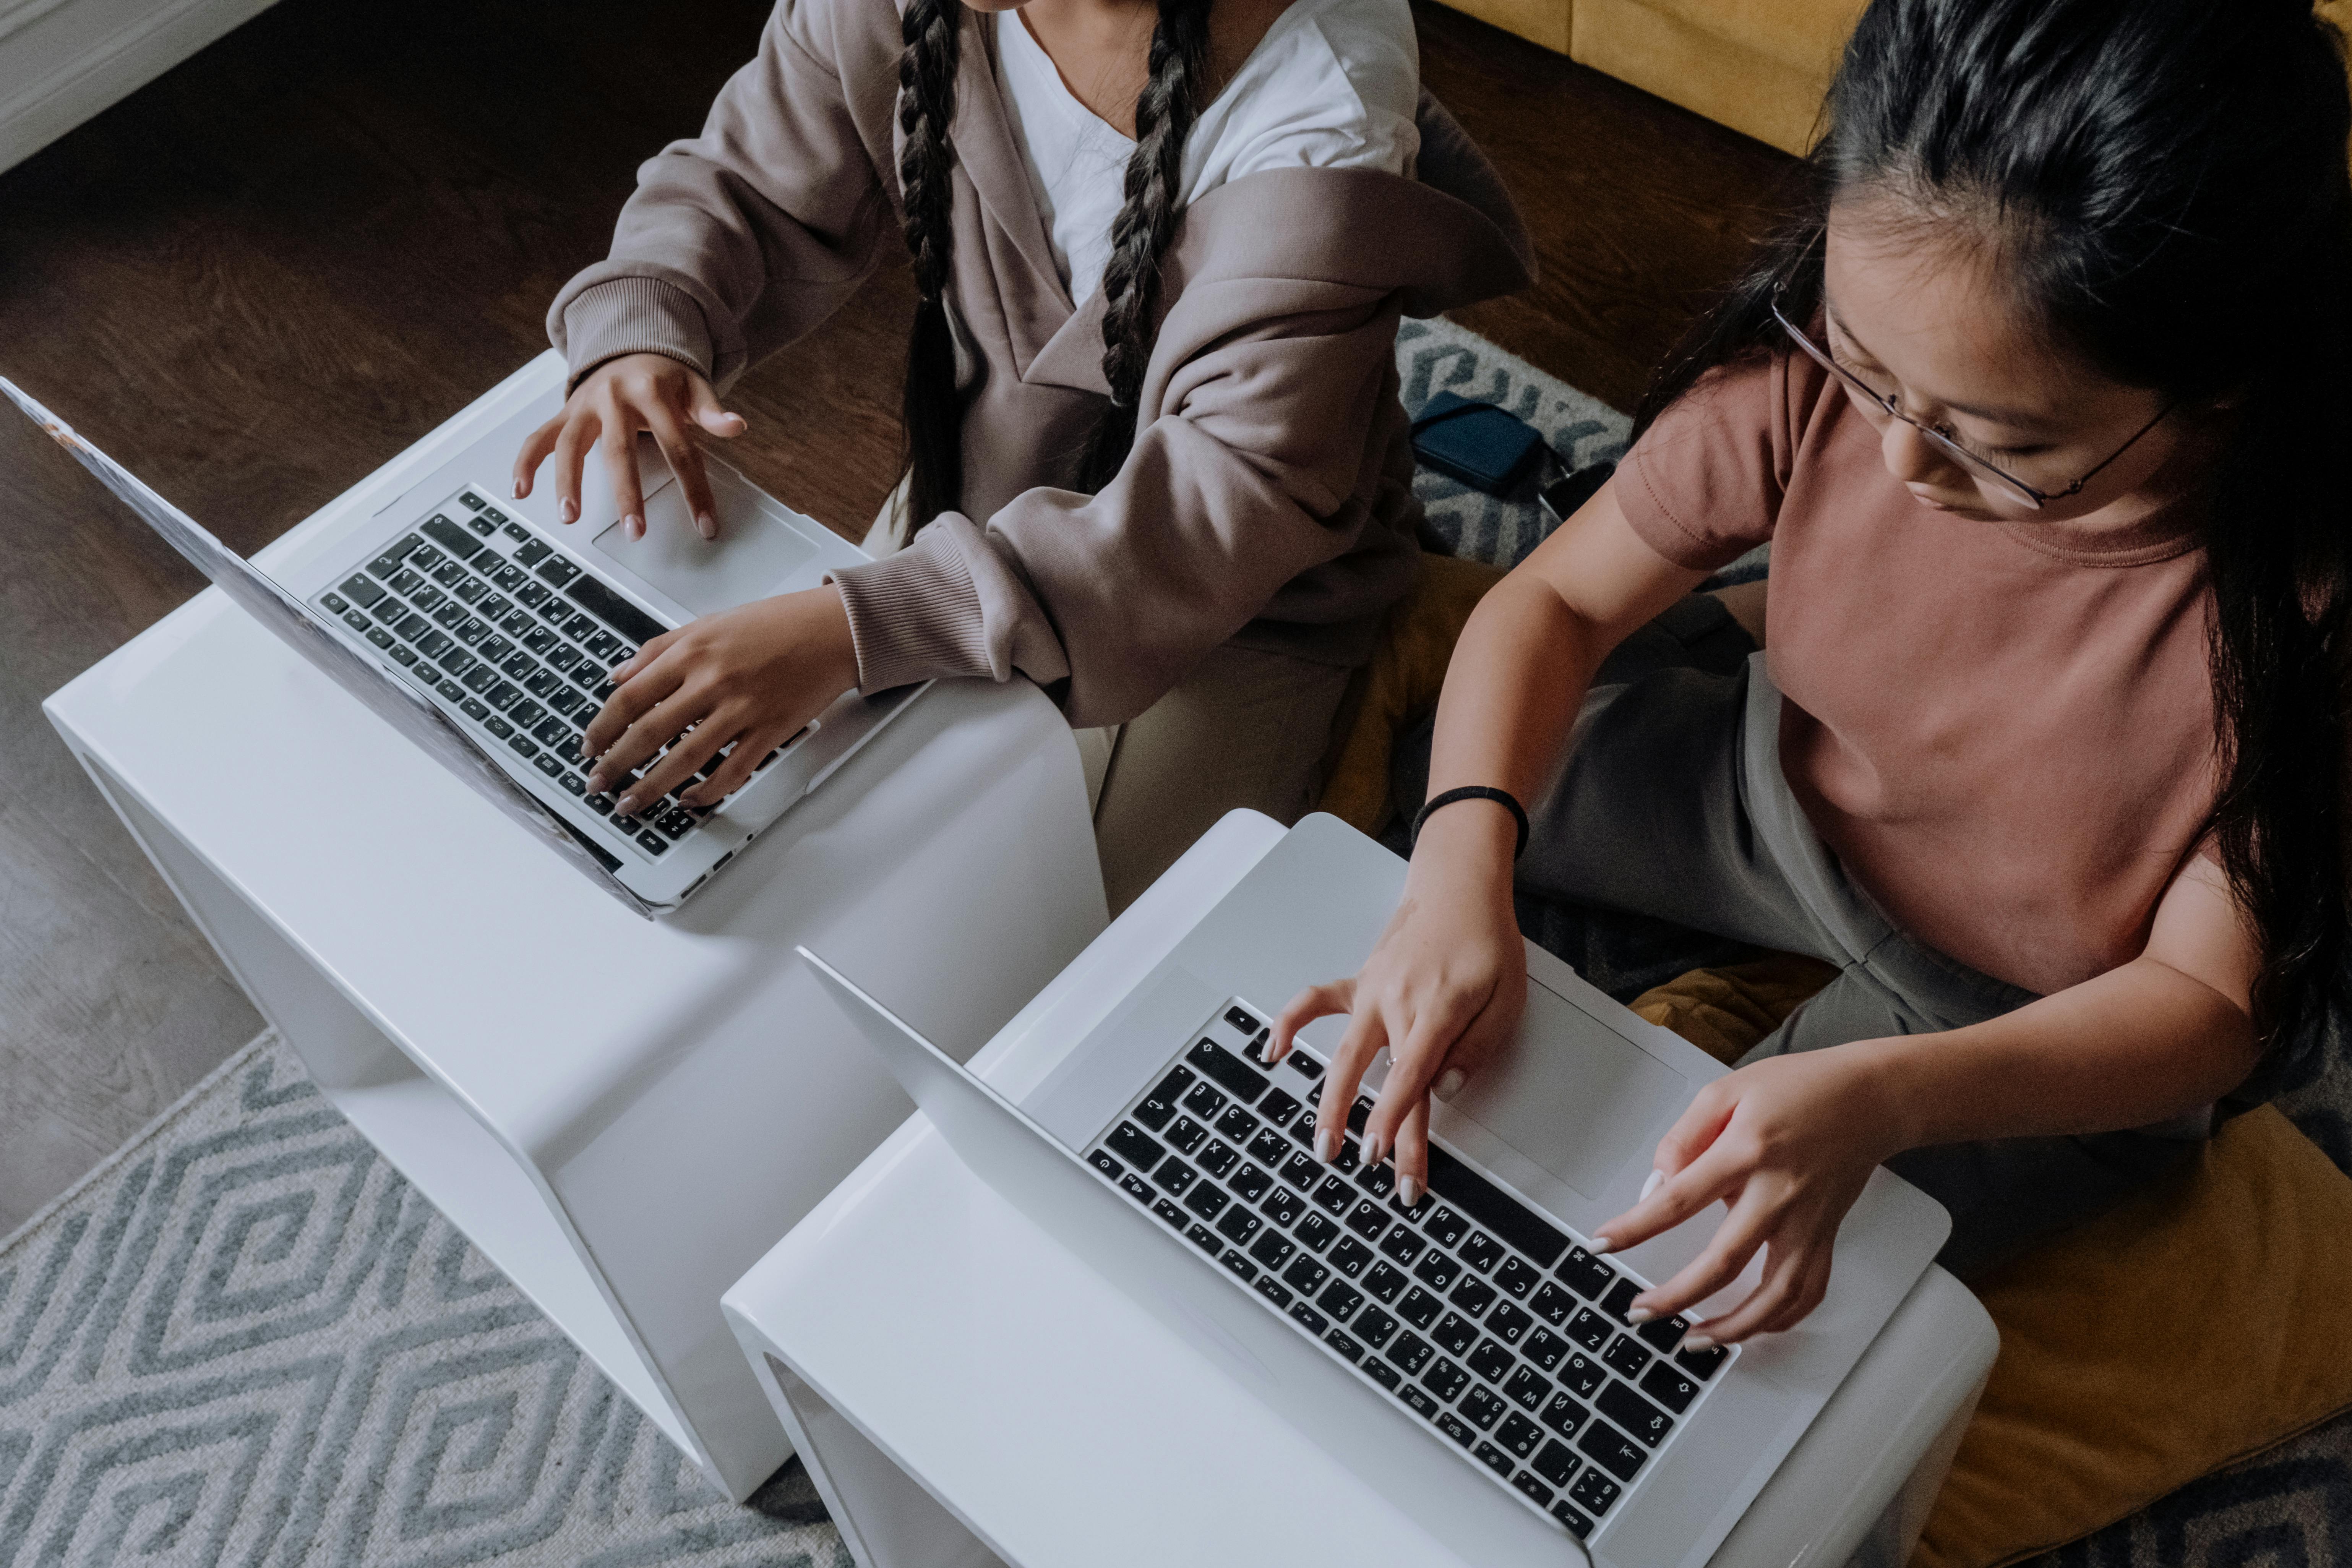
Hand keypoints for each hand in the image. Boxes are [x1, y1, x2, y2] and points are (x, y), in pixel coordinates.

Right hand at [513, 352, 746, 541]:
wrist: (630, 347)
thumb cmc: (666, 378)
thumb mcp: (695, 387)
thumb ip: (712, 411)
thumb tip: (737, 426)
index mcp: (651, 392)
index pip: (677, 447)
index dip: (693, 489)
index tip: (704, 525)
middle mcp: (613, 397)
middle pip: (618, 450)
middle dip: (626, 493)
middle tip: (634, 530)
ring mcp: (584, 405)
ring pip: (570, 444)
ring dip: (567, 481)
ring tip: (570, 517)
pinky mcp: (565, 413)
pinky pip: (538, 437)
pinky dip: (525, 462)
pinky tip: (520, 491)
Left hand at [581, 585, 859, 815]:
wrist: (833, 629)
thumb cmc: (776, 623)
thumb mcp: (708, 623)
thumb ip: (660, 649)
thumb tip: (619, 675)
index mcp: (692, 651)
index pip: (630, 696)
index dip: (603, 727)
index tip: (589, 746)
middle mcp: (712, 680)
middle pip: (649, 732)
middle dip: (616, 764)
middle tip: (597, 784)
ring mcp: (742, 708)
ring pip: (685, 758)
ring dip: (651, 787)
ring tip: (630, 803)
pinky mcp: (770, 730)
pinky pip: (732, 771)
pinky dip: (707, 792)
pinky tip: (689, 801)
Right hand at [1270, 801, 1526, 1206]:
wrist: (1459, 888)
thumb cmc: (1485, 941)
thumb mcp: (1506, 998)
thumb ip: (1477, 1047)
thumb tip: (1444, 1087)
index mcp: (1437, 1011)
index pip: (1411, 1080)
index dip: (1397, 1123)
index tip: (1386, 1159)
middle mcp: (1396, 1004)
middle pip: (1376, 1077)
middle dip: (1366, 1127)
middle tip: (1359, 1167)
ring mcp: (1372, 992)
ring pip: (1343, 1052)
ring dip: (1329, 1099)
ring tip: (1320, 1141)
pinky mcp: (1359, 981)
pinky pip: (1316, 1002)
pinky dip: (1290, 1023)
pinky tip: (1274, 1050)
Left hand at [1597, 1043, 1903, 1347]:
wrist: (1870, 1097)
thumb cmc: (1798, 1089)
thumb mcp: (1726, 1092)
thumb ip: (1683, 1138)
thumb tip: (1656, 1185)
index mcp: (1746, 1152)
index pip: (1678, 1201)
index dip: (1635, 1227)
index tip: (1602, 1244)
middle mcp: (1779, 1193)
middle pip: (1723, 1261)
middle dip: (1676, 1296)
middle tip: (1639, 1311)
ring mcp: (1807, 1221)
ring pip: (1774, 1295)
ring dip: (1732, 1328)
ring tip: (1693, 1341)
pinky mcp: (1826, 1235)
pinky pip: (1807, 1291)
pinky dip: (1779, 1320)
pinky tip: (1750, 1328)